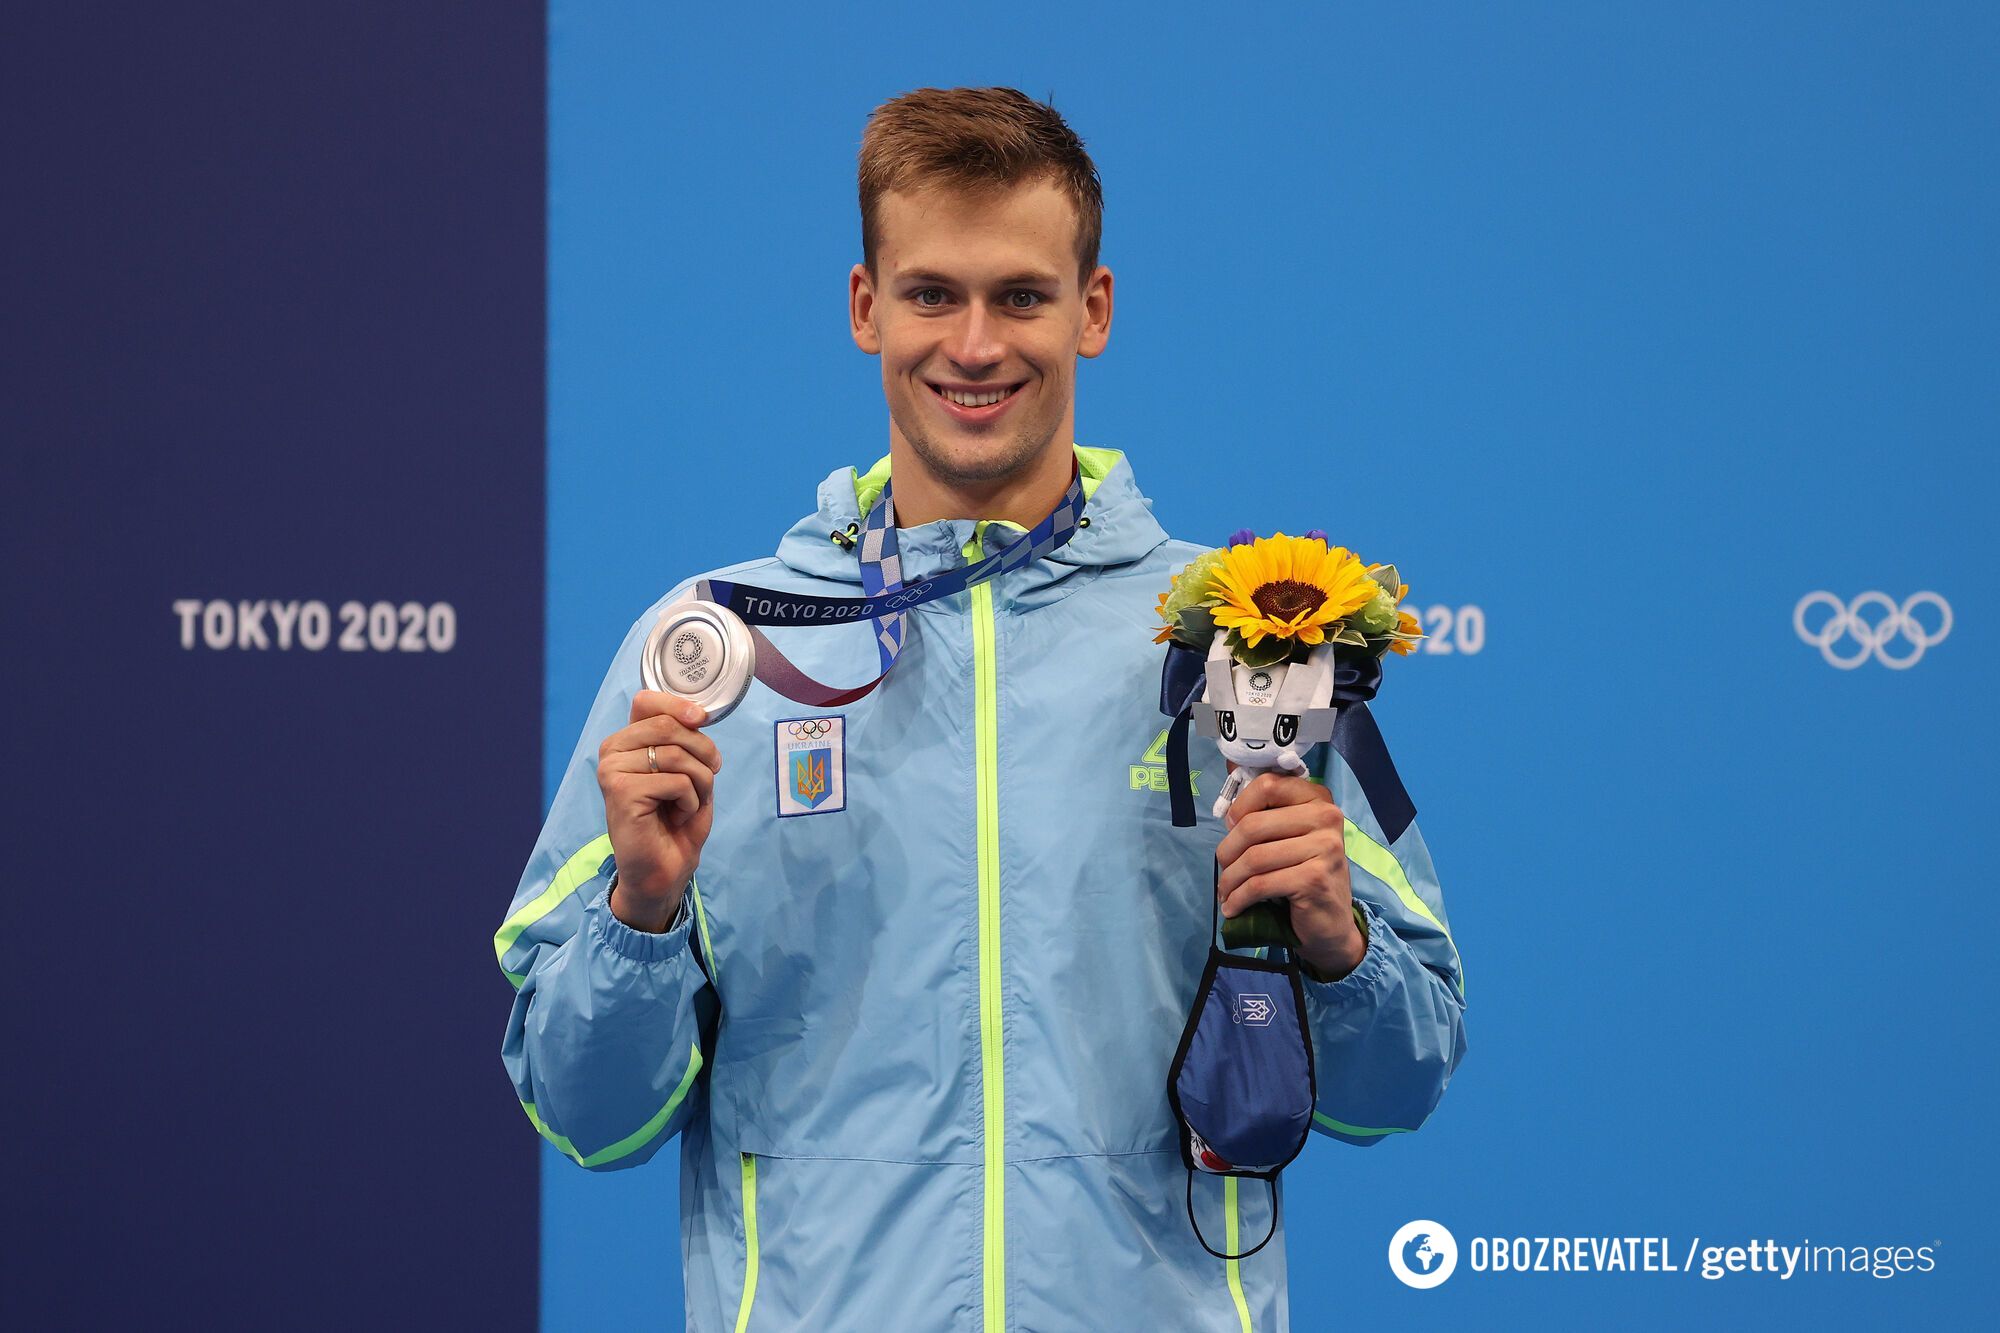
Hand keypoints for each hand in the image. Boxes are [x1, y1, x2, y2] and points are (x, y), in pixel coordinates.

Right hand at [597, 690, 721, 931]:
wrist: (664, 870)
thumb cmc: (676, 821)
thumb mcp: (688, 770)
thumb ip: (685, 739)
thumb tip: (696, 714)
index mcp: (626, 741)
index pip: (646, 701)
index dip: (678, 705)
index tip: (701, 720)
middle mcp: (612, 751)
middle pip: (668, 726)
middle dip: (702, 752)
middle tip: (706, 780)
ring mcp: (612, 771)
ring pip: (677, 755)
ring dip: (700, 783)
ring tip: (687, 804)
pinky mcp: (620, 792)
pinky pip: (676, 781)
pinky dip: (690, 801)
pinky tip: (676, 816)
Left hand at [1214, 769, 1366, 979]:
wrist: (1331, 924)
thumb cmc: (1305, 875)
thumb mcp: (1291, 838)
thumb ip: (1269, 818)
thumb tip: (1227, 816)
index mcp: (1318, 799)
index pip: (1268, 785)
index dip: (1239, 806)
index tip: (1230, 828)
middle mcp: (1326, 817)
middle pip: (1253, 824)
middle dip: (1227, 851)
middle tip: (1223, 870)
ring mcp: (1324, 848)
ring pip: (1254, 857)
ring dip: (1230, 879)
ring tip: (1225, 893)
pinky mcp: (1314, 879)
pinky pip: (1260, 884)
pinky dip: (1239, 898)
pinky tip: (1233, 907)